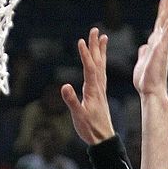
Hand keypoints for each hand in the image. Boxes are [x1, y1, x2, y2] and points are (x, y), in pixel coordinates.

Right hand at [60, 28, 114, 144]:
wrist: (103, 138)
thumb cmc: (90, 128)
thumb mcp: (78, 116)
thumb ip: (72, 101)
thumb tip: (64, 86)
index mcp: (93, 91)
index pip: (89, 69)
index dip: (85, 55)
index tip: (81, 41)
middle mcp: (98, 87)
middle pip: (97, 62)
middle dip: (95, 46)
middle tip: (95, 30)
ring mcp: (100, 89)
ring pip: (101, 66)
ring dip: (100, 51)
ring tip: (102, 37)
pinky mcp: (100, 93)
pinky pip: (101, 73)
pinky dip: (100, 63)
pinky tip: (100, 60)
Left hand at [133, 0, 167, 98]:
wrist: (150, 91)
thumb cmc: (146, 81)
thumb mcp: (142, 62)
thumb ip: (144, 52)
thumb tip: (144, 46)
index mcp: (155, 42)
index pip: (160, 21)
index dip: (164, 8)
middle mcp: (161, 40)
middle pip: (167, 16)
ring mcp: (163, 43)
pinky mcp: (162, 47)